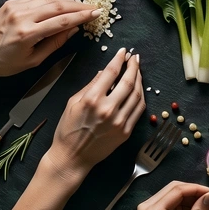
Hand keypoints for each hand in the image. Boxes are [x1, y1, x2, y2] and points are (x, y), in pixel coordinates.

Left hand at [0, 0, 96, 78]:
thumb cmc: (5, 64)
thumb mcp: (33, 60)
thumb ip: (55, 43)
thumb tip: (74, 29)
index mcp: (27, 34)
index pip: (62, 21)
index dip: (82, 16)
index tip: (96, 13)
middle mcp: (22, 16)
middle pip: (58, 6)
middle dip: (79, 5)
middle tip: (94, 7)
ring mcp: (15, 7)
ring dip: (68, 0)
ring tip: (81, 5)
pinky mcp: (11, 3)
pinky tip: (62, 2)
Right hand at [46, 48, 143, 181]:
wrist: (72, 157)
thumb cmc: (68, 130)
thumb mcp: (72, 103)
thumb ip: (90, 85)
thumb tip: (104, 72)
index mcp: (92, 99)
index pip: (111, 73)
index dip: (119, 59)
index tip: (123, 52)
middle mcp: (108, 109)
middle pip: (128, 82)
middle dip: (133, 67)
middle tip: (134, 58)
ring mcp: (119, 121)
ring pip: (137, 95)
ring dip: (139, 80)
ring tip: (137, 71)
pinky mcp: (125, 132)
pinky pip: (139, 110)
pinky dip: (141, 97)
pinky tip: (139, 89)